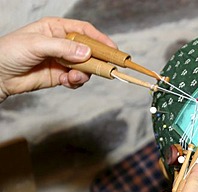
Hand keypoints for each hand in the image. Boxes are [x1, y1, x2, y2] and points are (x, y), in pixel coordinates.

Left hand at [0, 17, 115, 101]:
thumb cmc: (10, 52)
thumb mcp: (37, 44)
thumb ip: (63, 48)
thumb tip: (87, 52)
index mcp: (57, 29)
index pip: (84, 31)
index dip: (100, 39)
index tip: (112, 50)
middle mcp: (62, 44)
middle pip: (89, 50)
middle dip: (95, 60)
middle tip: (104, 68)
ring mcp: (62, 61)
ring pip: (85, 67)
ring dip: (84, 74)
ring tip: (73, 78)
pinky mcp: (60, 76)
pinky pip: (77, 79)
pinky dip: (75, 82)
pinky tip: (65, 82)